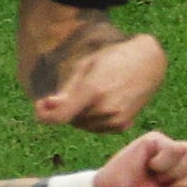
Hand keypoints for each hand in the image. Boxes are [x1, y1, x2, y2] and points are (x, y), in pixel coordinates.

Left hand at [32, 28, 169, 132]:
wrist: (148, 62)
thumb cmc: (112, 58)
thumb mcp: (84, 66)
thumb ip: (66, 90)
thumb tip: (47, 105)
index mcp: (93, 91)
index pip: (60, 116)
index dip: (44, 115)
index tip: (39, 104)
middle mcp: (106, 109)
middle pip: (71, 120)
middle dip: (64, 109)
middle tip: (70, 91)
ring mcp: (116, 119)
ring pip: (83, 125)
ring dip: (78, 115)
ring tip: (89, 94)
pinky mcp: (123, 126)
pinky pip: (96, 128)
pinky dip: (92, 119)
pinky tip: (99, 102)